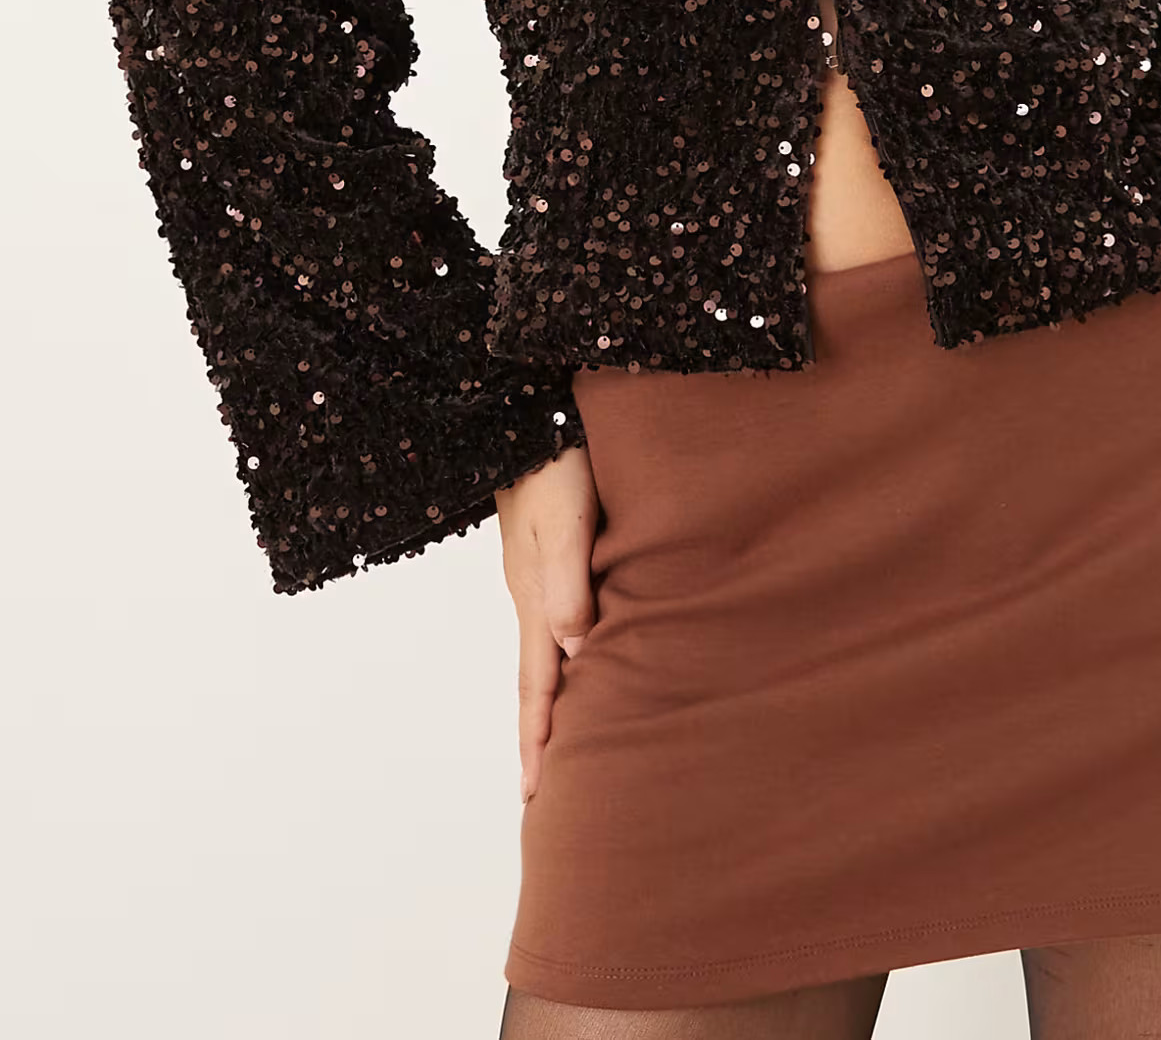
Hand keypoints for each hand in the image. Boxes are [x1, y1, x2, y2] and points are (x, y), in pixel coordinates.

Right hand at [495, 441, 600, 804]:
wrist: (531, 408)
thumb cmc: (556, 459)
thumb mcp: (564, 521)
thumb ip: (570, 585)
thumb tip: (577, 654)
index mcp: (534, 596)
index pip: (537, 684)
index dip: (539, 739)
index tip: (534, 797)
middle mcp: (533, 592)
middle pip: (537, 678)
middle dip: (539, 735)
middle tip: (540, 794)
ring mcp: (540, 573)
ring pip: (550, 651)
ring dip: (553, 699)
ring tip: (563, 741)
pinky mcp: (554, 551)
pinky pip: (561, 619)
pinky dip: (568, 655)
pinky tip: (584, 657)